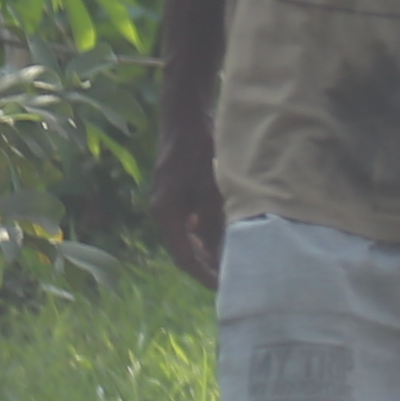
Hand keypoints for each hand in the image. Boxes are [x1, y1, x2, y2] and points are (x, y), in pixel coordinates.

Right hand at [151, 129, 227, 286]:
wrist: (186, 111)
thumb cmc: (200, 146)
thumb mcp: (213, 187)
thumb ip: (217, 221)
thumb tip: (226, 253)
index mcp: (166, 212)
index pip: (185, 258)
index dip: (206, 276)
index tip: (226, 288)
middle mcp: (163, 211)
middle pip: (186, 251)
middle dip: (209, 267)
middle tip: (236, 280)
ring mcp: (169, 201)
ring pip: (190, 237)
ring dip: (210, 251)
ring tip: (236, 263)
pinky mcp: (177, 192)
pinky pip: (192, 222)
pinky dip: (208, 233)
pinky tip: (229, 237)